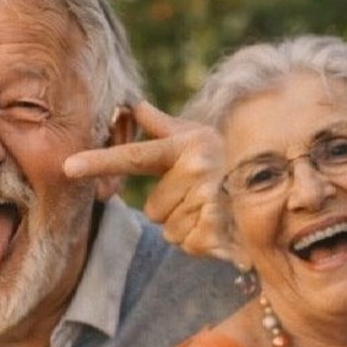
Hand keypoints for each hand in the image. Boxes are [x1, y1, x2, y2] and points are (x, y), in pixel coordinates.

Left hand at [63, 101, 234, 262]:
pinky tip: (220, 225)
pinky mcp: (219, 232)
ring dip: (186, 224)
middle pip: (152, 208)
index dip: (99, 162)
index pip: (134, 156)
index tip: (67, 167)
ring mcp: (210, 202)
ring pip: (169, 229)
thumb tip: (131, 102)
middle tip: (199, 193)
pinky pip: (186, 245)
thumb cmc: (226, 158)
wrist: (279, 188)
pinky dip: (200, 240)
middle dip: (171, 206)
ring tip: (212, 207)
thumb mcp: (197, 136)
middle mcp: (198, 172)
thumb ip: (162, 123)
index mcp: (185, 147)